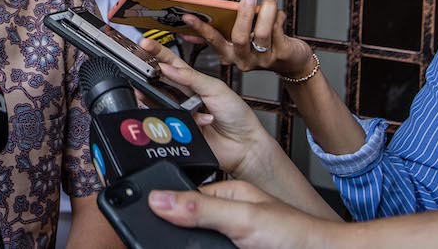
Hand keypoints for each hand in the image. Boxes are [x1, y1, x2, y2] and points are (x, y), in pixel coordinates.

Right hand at [139, 38, 275, 180]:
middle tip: (140, 68)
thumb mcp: (215, 88)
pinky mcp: (176, 130)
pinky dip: (175, 118)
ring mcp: (178, 113)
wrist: (244, 146)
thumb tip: (166, 67)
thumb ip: (191, 77)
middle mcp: (182, 96)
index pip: (170, 62)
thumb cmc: (236, 115)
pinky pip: (164, 121)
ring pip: (155, 101)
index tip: (144, 44)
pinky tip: (194, 119)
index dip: (156, 52)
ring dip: (150, 96)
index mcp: (192, 81)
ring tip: (147, 90)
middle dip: (147, 73)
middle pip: (157, 80)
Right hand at [148, 180, 339, 248]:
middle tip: (151, 236)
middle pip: (188, 224)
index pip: (184, 197)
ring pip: (197, 243)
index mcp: (228, 195)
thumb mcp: (242, 218)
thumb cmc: (297, 234)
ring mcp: (233, 240)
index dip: (163, 207)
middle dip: (172, 232)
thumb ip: (200, 209)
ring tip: (165, 246)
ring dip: (187, 245)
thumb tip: (158, 199)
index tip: (140, 212)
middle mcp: (228, 218)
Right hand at [183, 0, 313, 77]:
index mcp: (228, 55)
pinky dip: (278, 16)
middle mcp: (243, 60)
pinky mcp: (282, 54)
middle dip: (243, 14)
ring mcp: (262, 59)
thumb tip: (187, 30)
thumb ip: (216, 36)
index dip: (200, 28)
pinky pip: (278, 30)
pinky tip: (278, 12)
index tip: (188, 16)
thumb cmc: (261, 46)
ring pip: (262, 33)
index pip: (212, 40)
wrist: (293, 62)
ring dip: (267, 11)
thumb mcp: (237, 42)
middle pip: (240, 37)